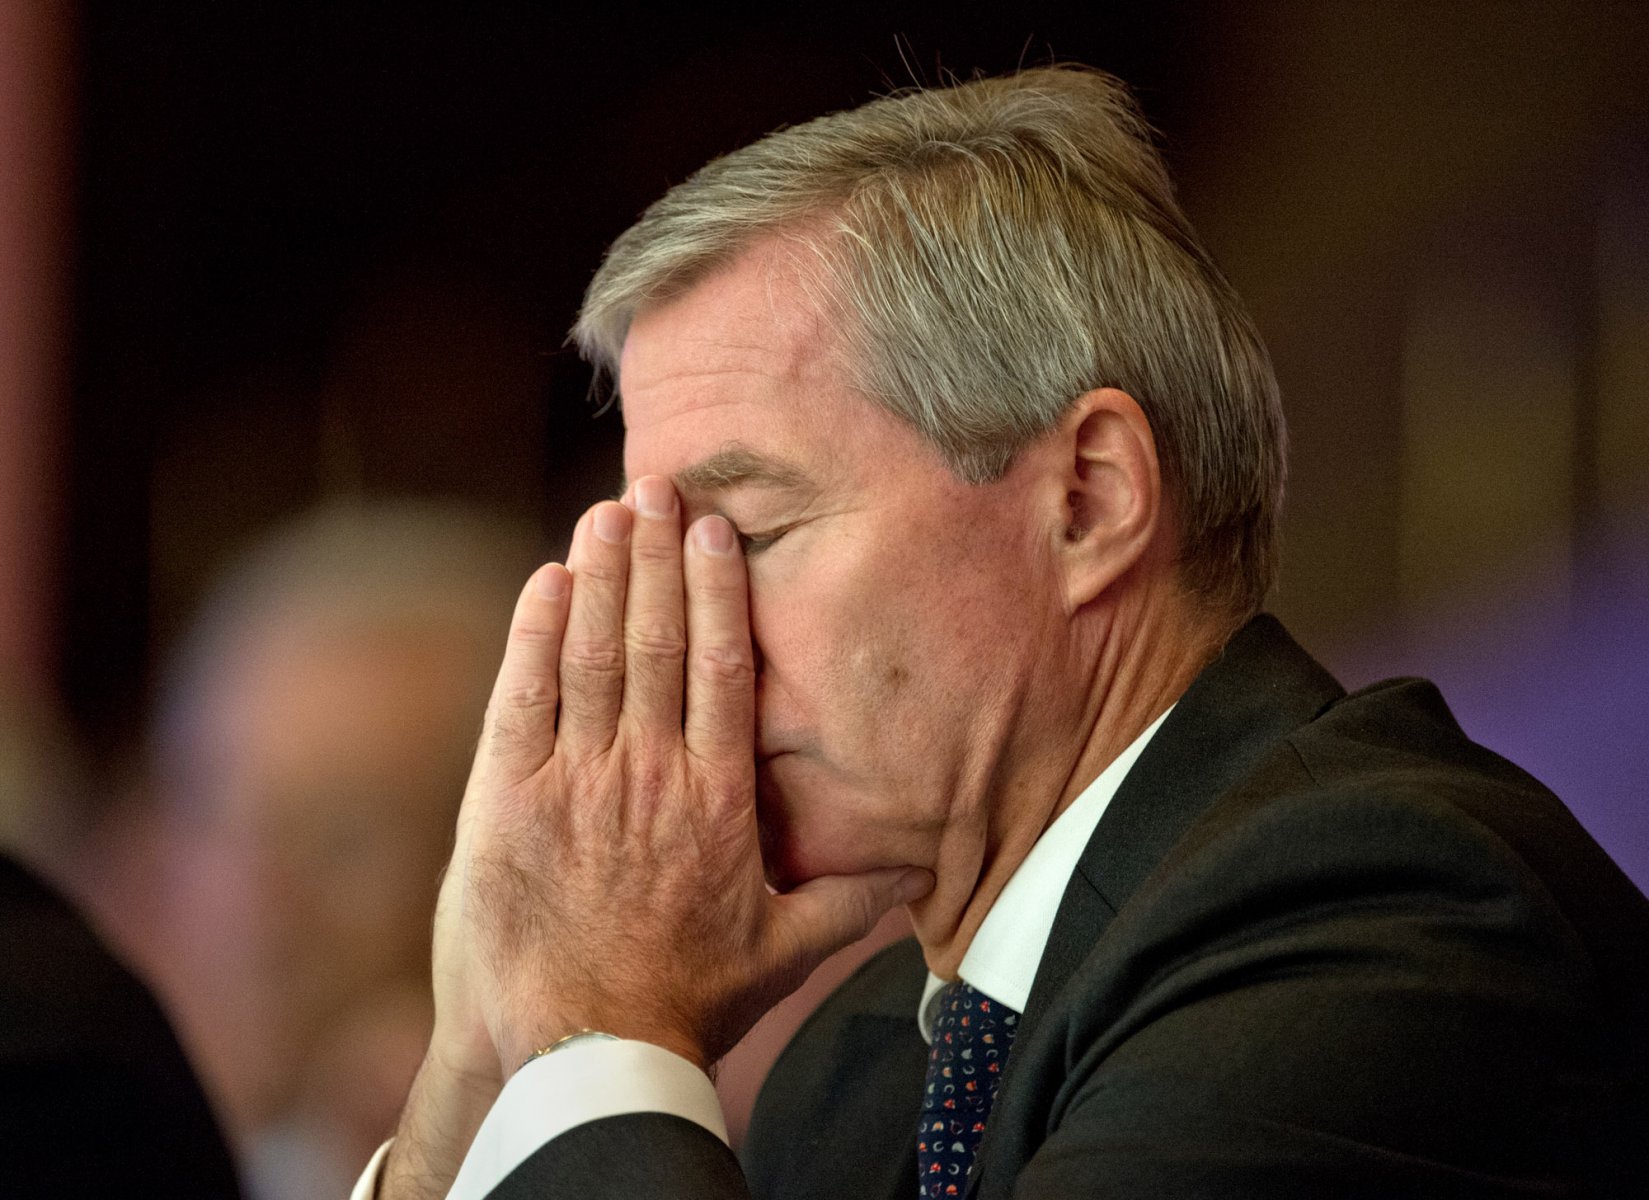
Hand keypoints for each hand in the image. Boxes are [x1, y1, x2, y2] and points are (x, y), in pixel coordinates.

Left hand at [382, 476, 929, 1195]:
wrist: (579, 1053)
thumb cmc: (684, 1003)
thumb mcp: (780, 955)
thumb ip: (848, 904)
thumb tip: (914, 875)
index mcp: (718, 797)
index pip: (724, 667)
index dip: (718, 589)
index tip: (715, 530)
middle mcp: (650, 771)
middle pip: (658, 638)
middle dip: (657, 553)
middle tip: (656, 483)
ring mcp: (575, 780)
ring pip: (593, 652)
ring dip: (601, 573)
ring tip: (607, 510)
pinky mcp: (507, 800)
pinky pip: (523, 696)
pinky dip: (535, 633)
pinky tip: (547, 580)